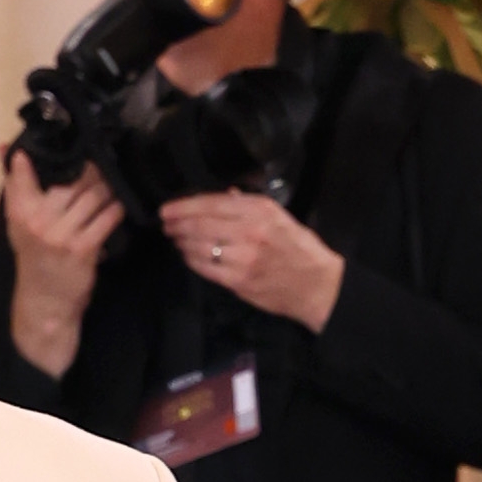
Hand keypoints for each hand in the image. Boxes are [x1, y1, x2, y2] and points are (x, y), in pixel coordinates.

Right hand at [2, 148, 120, 379]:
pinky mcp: (83, 248)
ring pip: (93, 195)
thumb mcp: (18, 223)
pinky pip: (106, 218)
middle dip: (91, 167)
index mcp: (20, 211)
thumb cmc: (34, 259)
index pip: (25, 171)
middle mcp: (38, 220)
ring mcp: (62, 235)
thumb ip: (15, 185)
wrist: (44, 305)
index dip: (43, 150)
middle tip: (105, 156)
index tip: (64, 134)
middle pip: (71, 178)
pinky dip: (115, 209)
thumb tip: (6, 148)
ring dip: (107, 186)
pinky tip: (119, 204)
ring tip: (115, 179)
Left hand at [163, 188, 342, 331]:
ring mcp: (242, 258)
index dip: (184, 206)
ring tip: (176, 239)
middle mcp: (249, 231)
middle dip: (177, 224)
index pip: (212, 203)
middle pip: (200, 225)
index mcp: (259, 210)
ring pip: (198, 247)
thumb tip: (224, 196)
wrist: (315, 284)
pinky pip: (205, 268)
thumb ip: (248, 205)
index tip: (167, 209)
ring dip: (182, 243)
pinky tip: (187, 256)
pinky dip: (191, 261)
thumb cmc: (297, 247)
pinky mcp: (238, 281)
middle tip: (166, 224)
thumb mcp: (278, 216)